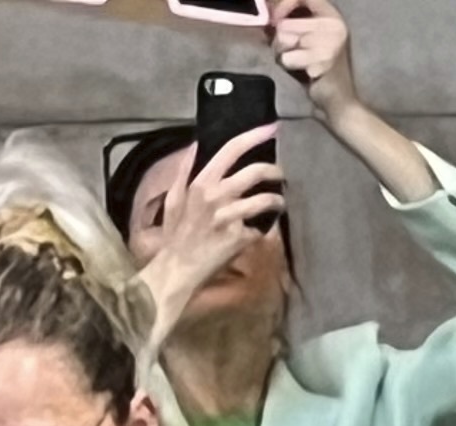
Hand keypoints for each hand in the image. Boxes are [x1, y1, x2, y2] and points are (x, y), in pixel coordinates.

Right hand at [137, 128, 282, 320]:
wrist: (179, 266)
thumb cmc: (177, 233)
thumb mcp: (174, 198)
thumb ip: (184, 170)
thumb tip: (194, 146)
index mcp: (200, 182)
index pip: (230, 150)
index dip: (253, 137)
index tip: (272, 128)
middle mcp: (215, 195)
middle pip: (254, 172)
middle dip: (274, 170)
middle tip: (281, 174)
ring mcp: (229, 216)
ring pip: (265, 199)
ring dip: (277, 199)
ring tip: (279, 202)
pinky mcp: (240, 237)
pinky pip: (261, 228)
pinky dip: (265, 228)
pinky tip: (261, 230)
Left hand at [269, 0, 361, 118]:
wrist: (341, 101)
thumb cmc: (321, 67)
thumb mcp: (312, 35)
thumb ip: (294, 18)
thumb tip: (269, 11)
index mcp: (333, 16)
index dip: (282, 4)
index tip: (275, 20)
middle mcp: (334, 26)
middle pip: (285, 23)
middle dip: (281, 40)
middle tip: (294, 52)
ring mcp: (330, 43)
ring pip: (283, 39)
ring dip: (284, 53)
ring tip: (299, 62)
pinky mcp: (322, 61)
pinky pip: (288, 58)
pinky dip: (291, 66)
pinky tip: (305, 72)